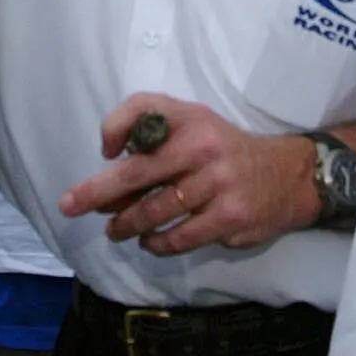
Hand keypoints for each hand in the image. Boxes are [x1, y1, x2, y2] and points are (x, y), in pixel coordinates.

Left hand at [59, 95, 316, 256]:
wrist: (286, 175)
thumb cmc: (224, 148)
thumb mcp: (194, 122)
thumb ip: (152, 126)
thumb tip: (109, 156)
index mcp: (191, 119)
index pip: (143, 111)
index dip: (115, 129)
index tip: (105, 152)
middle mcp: (203, 147)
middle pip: (138, 172)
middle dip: (98, 192)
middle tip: (70, 206)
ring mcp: (217, 184)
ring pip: (155, 212)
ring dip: (126, 225)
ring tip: (115, 231)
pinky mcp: (228, 217)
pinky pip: (180, 237)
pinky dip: (157, 243)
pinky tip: (150, 241)